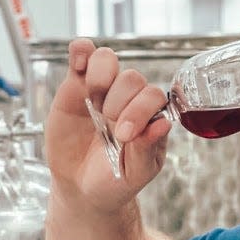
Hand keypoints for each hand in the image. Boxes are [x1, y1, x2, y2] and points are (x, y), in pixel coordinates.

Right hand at [45, 38, 170, 208]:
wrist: (82, 188)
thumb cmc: (114, 181)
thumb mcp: (135, 174)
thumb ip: (147, 149)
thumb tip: (164, 123)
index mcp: (150, 117)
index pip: (153, 96)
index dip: (140, 111)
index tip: (123, 135)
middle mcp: (130, 99)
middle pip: (132, 78)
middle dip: (119, 102)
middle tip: (106, 125)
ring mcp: (103, 90)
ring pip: (108, 59)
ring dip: (101, 77)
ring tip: (94, 103)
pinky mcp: (76, 86)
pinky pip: (82, 55)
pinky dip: (81, 50)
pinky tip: (79, 62)